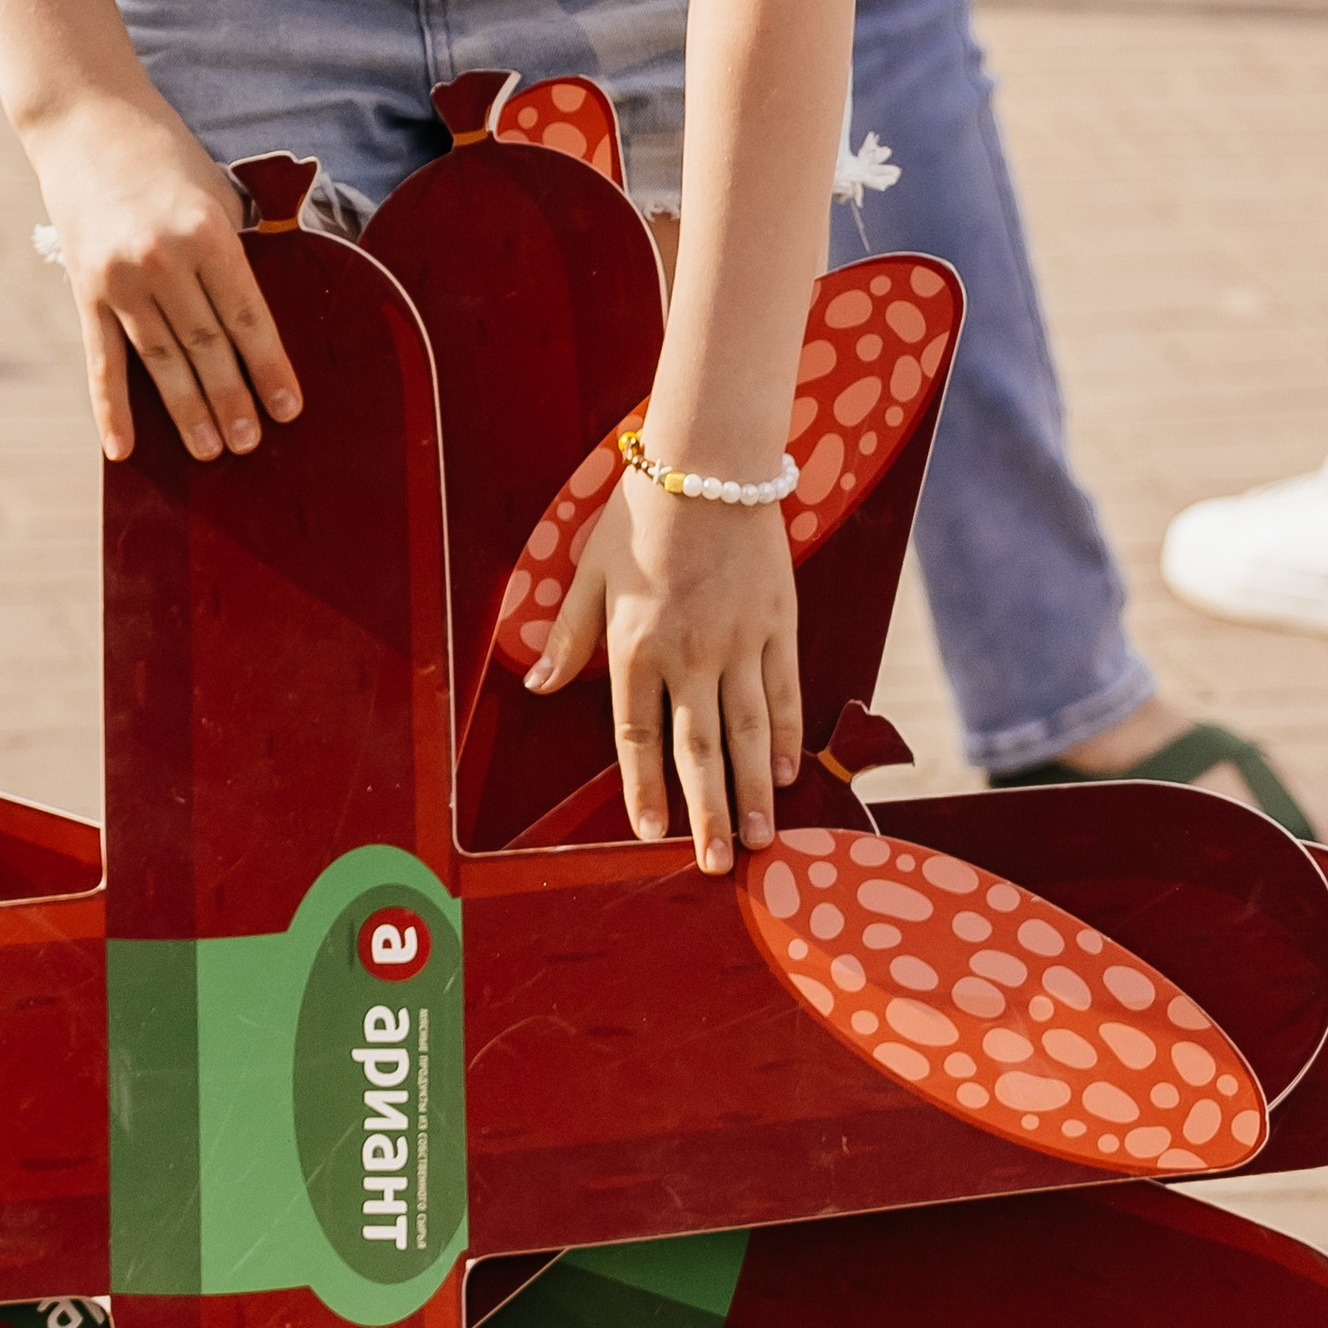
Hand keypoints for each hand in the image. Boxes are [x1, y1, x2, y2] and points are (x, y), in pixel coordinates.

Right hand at [27, 97, 301, 465]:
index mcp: (206, 232)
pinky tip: (122, 449)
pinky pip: (102, 359)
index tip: (288, 409)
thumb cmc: (164, 153)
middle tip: (249, 445)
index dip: (269, 367)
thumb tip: (254, 315)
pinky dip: (111, 408)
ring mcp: (118, 278)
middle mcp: (162, 259)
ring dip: (186, 410)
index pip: (247, 316)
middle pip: (206, 345)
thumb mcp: (215, 191)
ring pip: (161, 360)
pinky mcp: (85, 288)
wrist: (84, 119)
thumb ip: (233, 249)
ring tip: (208, 451)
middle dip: (231, 399)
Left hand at [526, 475, 802, 875]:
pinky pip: (785, 689)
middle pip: (699, 749)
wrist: (708, 463)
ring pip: (750, 731)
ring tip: (765, 838)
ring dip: (756, 789)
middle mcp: (689, 654)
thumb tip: (536, 686)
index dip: (644, 789)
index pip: (637, 736)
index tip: (650, 834)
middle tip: (721, 865)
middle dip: (709, 813)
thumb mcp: (590, 573)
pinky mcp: (778, 622)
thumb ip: (569, 636)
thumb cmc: (640, 515)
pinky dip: (789, 733)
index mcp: (634, 646)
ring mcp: (740, 641)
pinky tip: (791, 771)